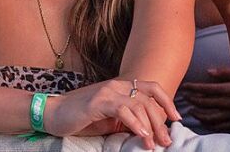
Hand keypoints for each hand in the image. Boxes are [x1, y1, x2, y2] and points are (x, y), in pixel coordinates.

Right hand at [46, 78, 178, 147]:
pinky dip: (136, 124)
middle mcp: (115, 85)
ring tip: (154, 145)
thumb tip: (150, 132)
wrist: (53, 114)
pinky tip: (142, 136)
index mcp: (120, 87)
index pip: (151, 87)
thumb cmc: (81, 118)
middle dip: (160, 122)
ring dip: (150, 126)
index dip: (166, 101)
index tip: (176, 119)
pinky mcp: (98, 102)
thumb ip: (127, 120)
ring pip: (138, 105)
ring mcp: (107, 92)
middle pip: (147, 99)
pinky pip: (123, 110)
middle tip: (166, 141)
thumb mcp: (109, 119)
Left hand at [179, 67, 229, 132]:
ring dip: (200, 114)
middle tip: (185, 97)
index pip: (206, 89)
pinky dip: (211, 125)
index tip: (185, 86)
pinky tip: (204, 122)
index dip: (193, 88)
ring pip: (212, 117)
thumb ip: (225, 72)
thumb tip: (209, 71)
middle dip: (193, 100)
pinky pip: (222, 127)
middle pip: (206, 103)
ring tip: (192, 111)